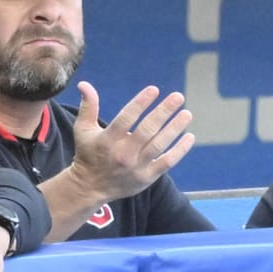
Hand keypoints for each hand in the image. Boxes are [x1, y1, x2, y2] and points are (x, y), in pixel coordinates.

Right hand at [70, 81, 194, 203]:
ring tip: (186, 113)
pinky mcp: (147, 177)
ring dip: (175, 128)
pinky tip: (189, 136)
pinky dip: (180, 150)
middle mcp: (123, 153)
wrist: (90, 187)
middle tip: (178, 97)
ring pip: (160, 144)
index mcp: (108, 140)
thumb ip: (88, 106)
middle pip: (147, 130)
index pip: (126, 118)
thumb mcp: (83, 129)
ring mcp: (137, 167)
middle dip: (164, 112)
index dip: (141, 103)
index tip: (154, 90)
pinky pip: (167, 162)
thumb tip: (84, 84)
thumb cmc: (88, 153)